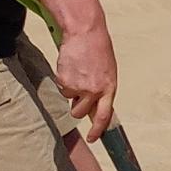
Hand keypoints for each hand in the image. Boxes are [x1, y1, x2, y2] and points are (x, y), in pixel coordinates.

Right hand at [54, 20, 118, 140]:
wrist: (86, 32)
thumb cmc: (98, 49)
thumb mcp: (108, 70)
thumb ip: (102, 88)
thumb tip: (95, 104)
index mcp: (110, 88)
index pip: (104, 116)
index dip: (97, 130)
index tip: (92, 138)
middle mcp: (95, 90)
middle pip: (80, 113)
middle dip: (76, 107)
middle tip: (77, 93)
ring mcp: (79, 87)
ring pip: (68, 99)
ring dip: (70, 91)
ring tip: (76, 72)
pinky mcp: (64, 81)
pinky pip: (61, 87)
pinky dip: (63, 79)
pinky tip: (70, 66)